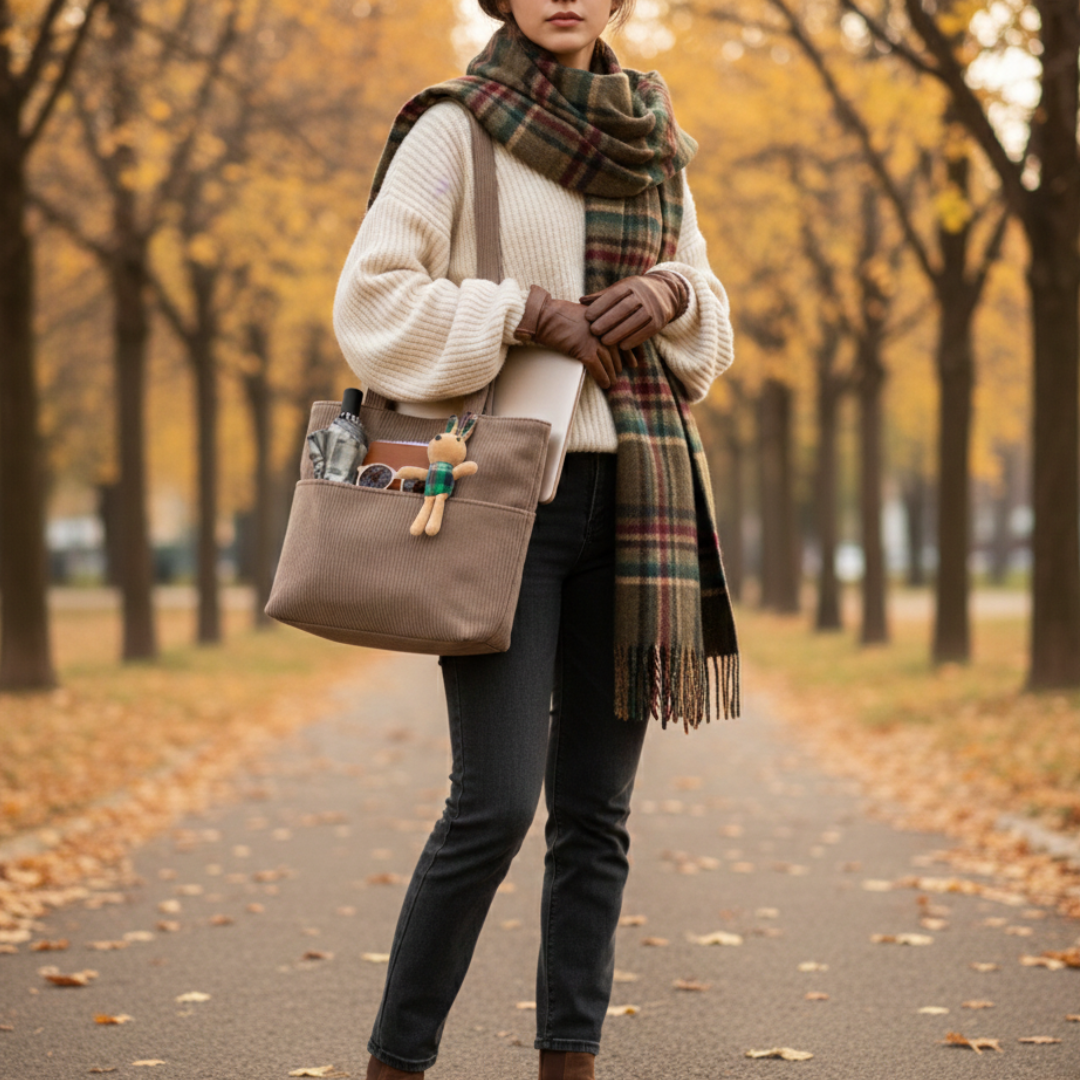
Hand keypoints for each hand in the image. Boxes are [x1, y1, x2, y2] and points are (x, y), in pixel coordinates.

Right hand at [513, 285, 633, 389]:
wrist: (544, 316)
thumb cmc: (559, 314)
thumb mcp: (583, 313)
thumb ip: (595, 322)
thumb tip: (601, 336)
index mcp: (604, 318)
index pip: (624, 336)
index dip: (629, 352)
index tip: (633, 361)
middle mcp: (603, 328)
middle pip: (618, 351)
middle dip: (619, 364)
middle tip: (620, 372)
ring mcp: (595, 340)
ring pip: (610, 362)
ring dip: (612, 374)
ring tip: (612, 381)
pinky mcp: (585, 351)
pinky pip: (598, 369)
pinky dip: (603, 379)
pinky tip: (605, 385)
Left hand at [580, 271, 689, 349]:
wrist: (665, 293)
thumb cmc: (634, 293)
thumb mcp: (620, 290)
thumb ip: (602, 297)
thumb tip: (580, 300)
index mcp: (631, 284)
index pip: (614, 294)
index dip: (600, 305)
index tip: (587, 316)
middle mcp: (644, 294)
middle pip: (625, 308)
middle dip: (608, 320)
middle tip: (594, 331)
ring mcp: (653, 307)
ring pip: (636, 320)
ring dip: (620, 332)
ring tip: (605, 341)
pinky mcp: (660, 321)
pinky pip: (647, 331)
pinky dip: (635, 339)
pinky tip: (622, 347)